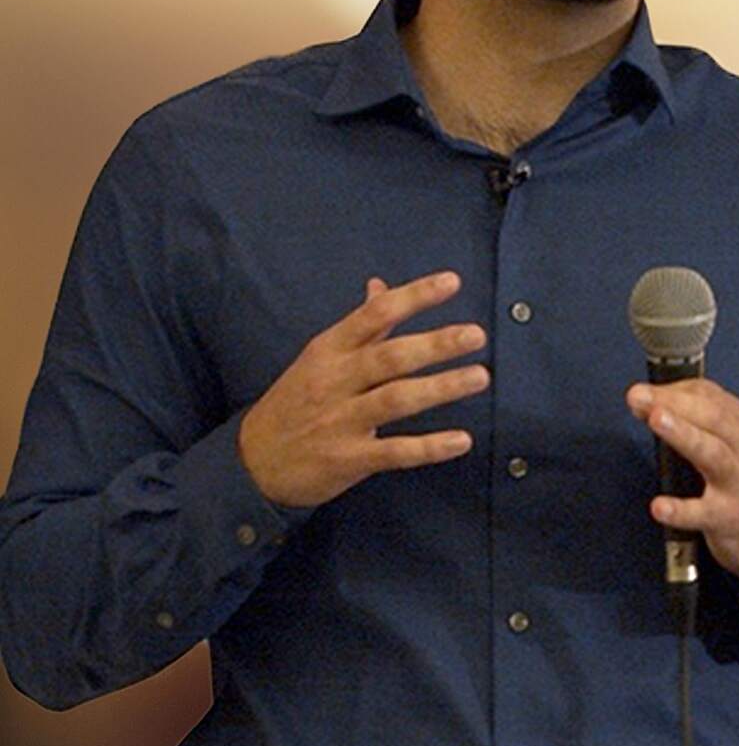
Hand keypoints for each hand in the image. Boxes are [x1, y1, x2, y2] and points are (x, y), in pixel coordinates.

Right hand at [238, 271, 488, 507]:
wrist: (253, 462)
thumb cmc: (296, 400)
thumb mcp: (319, 357)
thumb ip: (358, 325)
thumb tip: (381, 286)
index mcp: (330, 349)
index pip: (375, 314)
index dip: (414, 296)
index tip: (452, 283)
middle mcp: (336, 380)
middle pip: (390, 356)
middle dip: (435, 344)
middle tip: (476, 334)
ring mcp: (342, 421)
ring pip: (397, 399)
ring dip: (441, 388)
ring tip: (479, 377)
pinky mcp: (349, 459)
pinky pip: (395, 452)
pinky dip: (429, 447)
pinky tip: (462, 440)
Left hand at [627, 379, 738, 598]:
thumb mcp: (727, 439)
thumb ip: (688, 418)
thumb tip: (642, 402)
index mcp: (737, 423)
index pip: (707, 395)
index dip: (671, 390)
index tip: (640, 392)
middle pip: (712, 417)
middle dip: (674, 403)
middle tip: (639, 396)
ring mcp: (737, 482)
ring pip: (713, 454)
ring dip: (684, 435)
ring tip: (656, 420)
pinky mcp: (730, 517)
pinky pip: (705, 513)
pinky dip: (682, 510)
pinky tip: (659, 506)